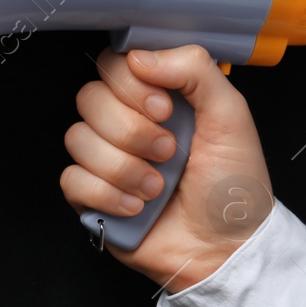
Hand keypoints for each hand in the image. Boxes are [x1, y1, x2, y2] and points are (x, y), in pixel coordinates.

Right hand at [60, 45, 274, 292]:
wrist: (227, 250)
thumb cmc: (234, 187)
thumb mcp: (231, 117)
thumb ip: (195, 70)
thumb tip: (140, 56)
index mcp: (157, 98)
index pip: (114, 65)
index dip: (130, 83)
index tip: (164, 108)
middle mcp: (126, 124)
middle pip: (89, 99)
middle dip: (132, 131)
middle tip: (168, 151)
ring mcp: (105, 159)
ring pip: (78, 140)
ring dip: (124, 168)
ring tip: (157, 187)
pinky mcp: (90, 195)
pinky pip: (72, 179)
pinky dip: (108, 195)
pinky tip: (137, 207)